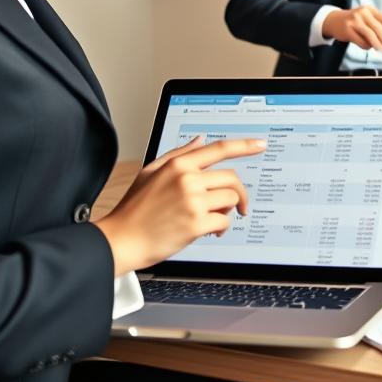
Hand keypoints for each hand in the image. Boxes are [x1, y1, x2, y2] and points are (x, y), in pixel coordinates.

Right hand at [95, 136, 265, 275]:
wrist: (121, 240)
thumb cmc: (134, 209)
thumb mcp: (151, 172)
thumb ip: (179, 154)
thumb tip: (200, 140)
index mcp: (179, 165)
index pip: (219, 149)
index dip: (244, 145)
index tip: (260, 144)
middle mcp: (188, 179)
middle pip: (232, 178)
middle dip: (238, 193)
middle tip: (236, 205)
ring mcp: (192, 201)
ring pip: (230, 199)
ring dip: (227, 211)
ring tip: (212, 219)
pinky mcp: (196, 223)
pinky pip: (224, 221)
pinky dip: (221, 227)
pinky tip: (209, 231)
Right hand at [323, 6, 381, 51]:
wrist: (334, 20)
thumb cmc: (354, 21)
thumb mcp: (366, 18)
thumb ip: (377, 25)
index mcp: (370, 10)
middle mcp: (363, 13)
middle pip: (378, 28)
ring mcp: (354, 21)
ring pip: (370, 34)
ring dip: (377, 44)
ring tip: (381, 50)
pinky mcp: (347, 30)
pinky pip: (361, 41)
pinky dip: (366, 46)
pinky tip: (368, 47)